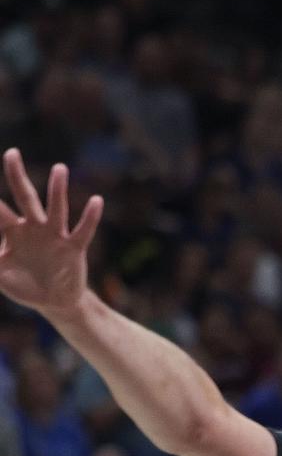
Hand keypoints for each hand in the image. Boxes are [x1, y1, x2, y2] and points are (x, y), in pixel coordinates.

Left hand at [0, 150, 102, 318]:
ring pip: (56, 209)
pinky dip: (90, 217)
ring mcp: (55, 237)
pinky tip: (96, 200)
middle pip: (25, 198)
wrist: (53, 302)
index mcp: (13, 232)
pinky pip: (83, 231)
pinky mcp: (74, 249)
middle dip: (17, 176)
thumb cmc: (24, 285)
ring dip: (57, 190)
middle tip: (11, 153)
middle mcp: (34, 228)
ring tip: (59, 168)